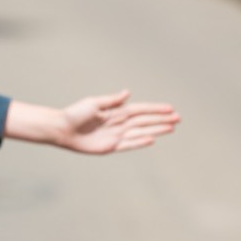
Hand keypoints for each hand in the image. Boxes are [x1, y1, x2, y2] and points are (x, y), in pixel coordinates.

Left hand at [57, 90, 178, 153]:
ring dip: (156, 130)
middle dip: (161, 120)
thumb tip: (128, 93)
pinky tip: (152, 139)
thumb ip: (112, 100)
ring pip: (141, 132)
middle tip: (178, 119)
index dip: (155, 109)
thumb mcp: (93, 103)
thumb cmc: (75, 114)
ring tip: (171, 128)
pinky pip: (129, 144)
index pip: (141, 110)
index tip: (170, 108)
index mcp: (116, 112)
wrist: (62, 129)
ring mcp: (116, 135)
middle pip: (145, 121)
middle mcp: (119, 123)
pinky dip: (140, 142)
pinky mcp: (110, 147)